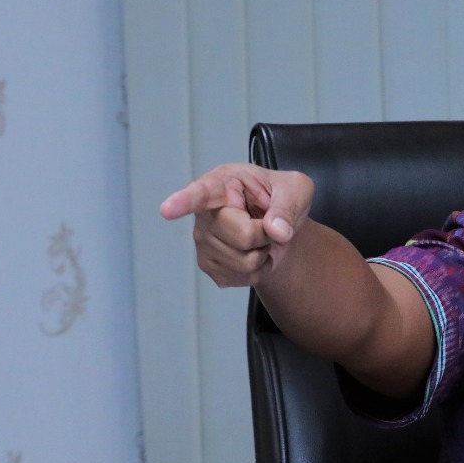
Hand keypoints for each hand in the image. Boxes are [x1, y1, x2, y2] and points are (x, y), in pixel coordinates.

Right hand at [160, 163, 313, 287]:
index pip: (200, 194)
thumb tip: (277, 231)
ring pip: (245, 262)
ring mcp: (203, 242)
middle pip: (242, 236)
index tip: (167, 210)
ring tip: (260, 236)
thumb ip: (288, 204)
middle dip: (267, 234)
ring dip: (265, 253)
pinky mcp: (210, 266)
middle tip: (268, 222)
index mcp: (221, 184)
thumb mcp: (296, 189)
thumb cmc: (281, 198)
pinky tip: (255, 252)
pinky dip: (261, 270)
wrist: (278, 227)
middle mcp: (204, 214)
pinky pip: (245, 278)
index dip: (183, 202)